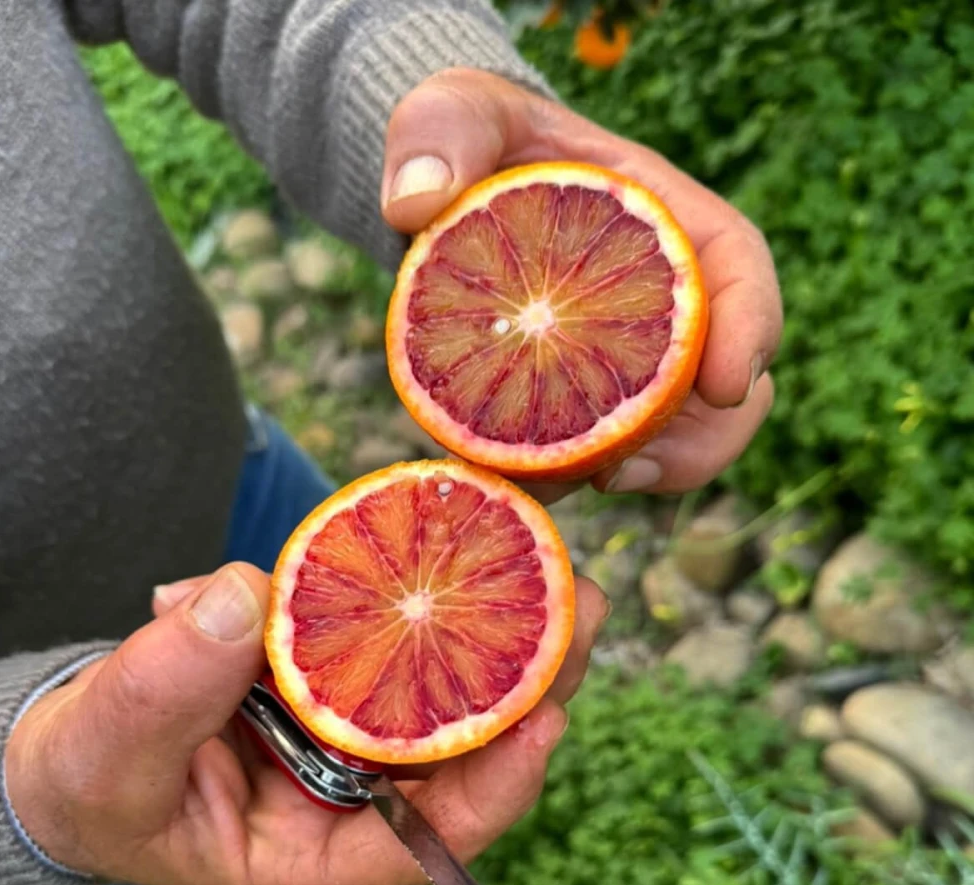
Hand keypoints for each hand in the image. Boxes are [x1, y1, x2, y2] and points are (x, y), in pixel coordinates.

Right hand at [5, 564, 606, 884]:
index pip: (421, 841)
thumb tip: (241, 596)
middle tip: (584, 605)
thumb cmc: (94, 776)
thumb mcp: (110, 750)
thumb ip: (164, 686)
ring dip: (499, 628)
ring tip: (551, 561)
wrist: (78, 741)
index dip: (493, 790)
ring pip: (440, 685)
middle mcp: (346, 791)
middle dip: (529, 683)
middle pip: (459, 749)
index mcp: (310, 849)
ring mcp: (344, 726)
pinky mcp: (330, 669)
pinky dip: (419, 593)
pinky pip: (389, 635)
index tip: (545, 722)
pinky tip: (457, 540)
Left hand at [381, 69, 781, 502]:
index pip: (738, 269)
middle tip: (626, 472)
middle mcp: (659, 296)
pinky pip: (597, 449)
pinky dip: (573, 476)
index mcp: (661, 218)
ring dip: (638, 472)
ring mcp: (625, 353)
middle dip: (701, 438)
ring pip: (673, 432)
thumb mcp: (452, 111)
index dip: (752, 328)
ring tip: (569, 488)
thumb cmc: (468, 144)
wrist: (444, 200)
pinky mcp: (580, 394)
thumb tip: (416, 203)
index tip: (730, 384)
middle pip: (727, 379)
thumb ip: (439, 132)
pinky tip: (523, 485)